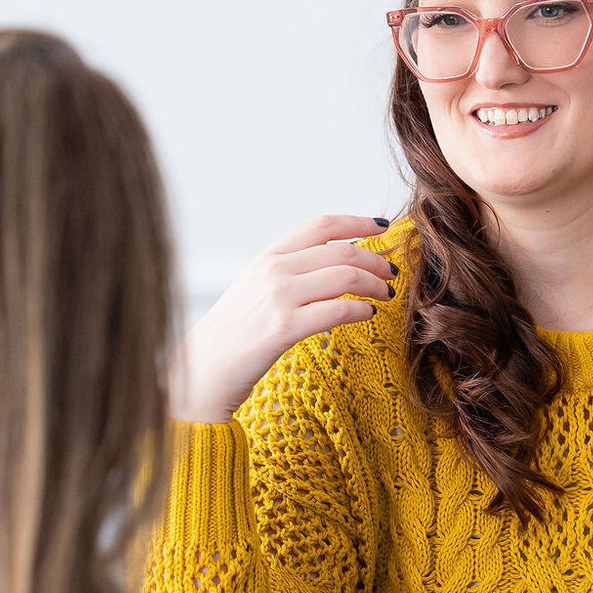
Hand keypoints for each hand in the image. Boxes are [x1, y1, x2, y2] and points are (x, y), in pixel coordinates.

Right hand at [170, 214, 396, 422]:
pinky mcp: (284, 328)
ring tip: (385, 295)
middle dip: (375, 261)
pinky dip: (362, 309)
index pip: (321, 225)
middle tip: (390, 274)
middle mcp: (273, 271)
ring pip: (345, 276)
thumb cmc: (234, 333)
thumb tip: (333, 261)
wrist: (202, 370)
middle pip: (341, 251)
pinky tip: (368, 314)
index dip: (357, 222)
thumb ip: (288, 271)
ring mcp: (278, 298)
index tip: (383, 226)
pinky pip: (338, 310)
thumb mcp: (255, 288)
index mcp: (268, 257)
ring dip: (375, 284)